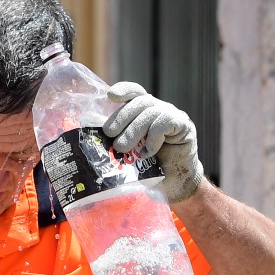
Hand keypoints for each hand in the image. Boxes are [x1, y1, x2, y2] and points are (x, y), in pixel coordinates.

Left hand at [103, 82, 204, 202]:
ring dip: (133, 131)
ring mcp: (174, 116)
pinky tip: (147, 153)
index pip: (135, 92)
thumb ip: (113, 134)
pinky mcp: (185, 127)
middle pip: (140, 102)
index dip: (124, 90)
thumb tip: (89, 120)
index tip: (110, 96)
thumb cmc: (149, 167)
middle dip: (122, 117)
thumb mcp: (128, 149)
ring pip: (151, 113)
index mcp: (145, 111)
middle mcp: (160, 109)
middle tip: (109, 134)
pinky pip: (165, 123)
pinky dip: (152, 138)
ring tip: (122, 148)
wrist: (173, 184)